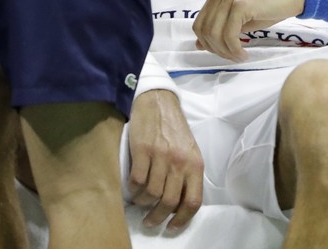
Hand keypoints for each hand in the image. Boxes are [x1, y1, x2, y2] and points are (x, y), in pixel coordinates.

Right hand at [127, 89, 203, 230]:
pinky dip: (133, 190)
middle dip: (158, 217)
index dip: (182, 219)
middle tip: (150, 220)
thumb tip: (179, 202)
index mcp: (195, 163)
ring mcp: (161, 155)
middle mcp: (179, 161)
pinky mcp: (142, 149)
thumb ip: (187, 173)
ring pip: (152, 194)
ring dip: (144, 203)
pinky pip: (137, 180)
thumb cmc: (174, 128)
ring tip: (140, 202)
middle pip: (170, 201)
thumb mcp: (189, 150)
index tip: (172, 226)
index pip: (193, 201)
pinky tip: (132, 189)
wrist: (158, 101)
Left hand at [193, 0, 304, 61]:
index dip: (207, 44)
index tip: (223, 53)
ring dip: (226, 51)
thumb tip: (200, 45)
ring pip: (215, 34)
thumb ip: (220, 28)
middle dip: (216, 50)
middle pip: (204, 30)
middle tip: (232, 57)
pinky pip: (229, 34)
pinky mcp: (241, 5)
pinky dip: (234, 49)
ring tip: (239, 56)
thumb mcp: (239, 20)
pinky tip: (244, 53)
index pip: (198, 24)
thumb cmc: (268, 8)